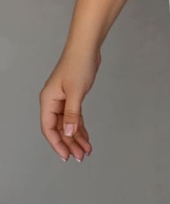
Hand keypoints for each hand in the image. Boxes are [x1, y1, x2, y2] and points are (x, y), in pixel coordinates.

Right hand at [39, 47, 100, 162]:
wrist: (87, 47)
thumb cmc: (78, 64)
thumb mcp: (75, 92)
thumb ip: (72, 114)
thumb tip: (69, 133)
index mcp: (48, 101)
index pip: (49, 128)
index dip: (57, 144)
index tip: (66, 156)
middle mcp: (53, 102)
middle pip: (59, 129)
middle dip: (69, 143)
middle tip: (80, 156)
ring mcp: (63, 100)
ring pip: (68, 125)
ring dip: (76, 137)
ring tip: (86, 150)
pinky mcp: (72, 97)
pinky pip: (74, 117)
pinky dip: (80, 127)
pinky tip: (86, 137)